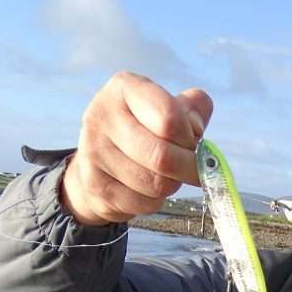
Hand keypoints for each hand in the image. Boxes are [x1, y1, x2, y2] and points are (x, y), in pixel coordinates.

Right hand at [60, 72, 213, 225]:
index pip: (169, 117)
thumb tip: (196, 128)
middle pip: (163, 157)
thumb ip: (192, 109)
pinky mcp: (96, 185)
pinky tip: (147, 189)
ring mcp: (95, 151)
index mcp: (124, 88)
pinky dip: (156, 201)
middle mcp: (103, 115)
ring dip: (172, 185)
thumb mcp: (168, 109)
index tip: (195, 144)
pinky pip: (144, 203)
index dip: (190, 137)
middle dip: (189, 169)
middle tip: (195, 170)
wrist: (97, 161)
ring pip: (156, 184)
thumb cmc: (144, 130)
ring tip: (166, 175)